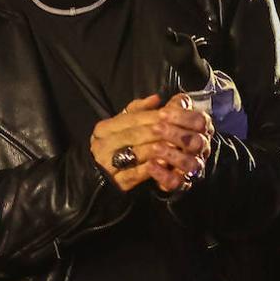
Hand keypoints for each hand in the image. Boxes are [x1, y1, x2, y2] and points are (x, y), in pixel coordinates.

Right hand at [90, 94, 211, 192]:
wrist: (103, 178)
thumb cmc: (119, 147)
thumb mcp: (125, 126)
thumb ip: (139, 110)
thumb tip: (156, 98)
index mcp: (103, 128)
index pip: (132, 118)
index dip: (153, 116)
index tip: (172, 115)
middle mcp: (101, 145)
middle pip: (134, 134)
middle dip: (158, 131)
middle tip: (178, 130)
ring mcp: (106, 164)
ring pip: (135, 153)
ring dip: (157, 149)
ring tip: (174, 145)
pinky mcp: (115, 182)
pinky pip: (135, 173)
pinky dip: (151, 168)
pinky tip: (164, 163)